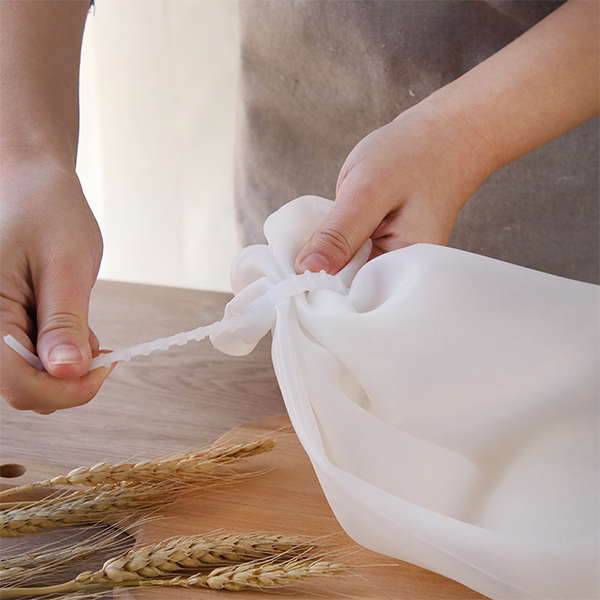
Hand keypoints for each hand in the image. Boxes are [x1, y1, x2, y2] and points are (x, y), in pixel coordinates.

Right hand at [0, 154, 112, 412]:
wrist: (35, 185)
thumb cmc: (49, 213)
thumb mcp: (65, 266)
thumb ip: (64, 322)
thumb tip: (69, 374)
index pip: (16, 383)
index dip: (65, 390)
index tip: (105, 365)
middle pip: (23, 387)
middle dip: (69, 378)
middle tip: (102, 346)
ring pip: (32, 377)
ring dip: (68, 364)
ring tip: (82, 318)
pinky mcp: (9, 326)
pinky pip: (36, 359)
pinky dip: (64, 350)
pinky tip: (73, 318)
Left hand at [294, 105, 495, 273]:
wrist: (444, 133)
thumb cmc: (414, 155)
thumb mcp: (368, 191)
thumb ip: (338, 234)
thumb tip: (305, 272)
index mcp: (407, 269)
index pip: (353, 301)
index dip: (318, 293)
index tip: (291, 282)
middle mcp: (402, 273)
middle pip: (349, 293)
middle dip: (319, 279)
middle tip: (293, 262)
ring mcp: (392, 261)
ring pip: (346, 275)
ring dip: (324, 263)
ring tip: (309, 248)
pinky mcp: (383, 248)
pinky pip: (351, 259)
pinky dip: (334, 249)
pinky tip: (327, 238)